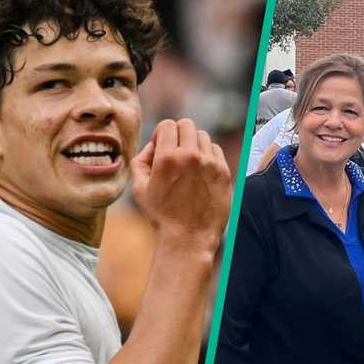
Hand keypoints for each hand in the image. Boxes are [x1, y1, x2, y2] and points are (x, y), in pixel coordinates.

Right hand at [131, 119, 231, 252]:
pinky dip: (208, 155)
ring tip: (188, 163)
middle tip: (175, 152)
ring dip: (194, 144)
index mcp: (167, 158)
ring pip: (203, 137)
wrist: (188, 238)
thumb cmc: (161, 215)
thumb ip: (141, 160)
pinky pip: (216, 151)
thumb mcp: (139, 188)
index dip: (162, 133)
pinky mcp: (224, 173)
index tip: (161, 147)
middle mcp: (190, 157)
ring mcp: (210, 164)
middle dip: (178, 134)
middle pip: (187, 126)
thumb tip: (153, 144)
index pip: (168, 125)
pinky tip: (201, 170)